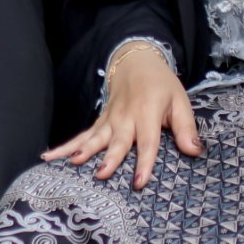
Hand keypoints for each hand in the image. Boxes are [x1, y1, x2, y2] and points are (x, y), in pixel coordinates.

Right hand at [42, 45, 203, 190]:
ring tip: (71, 163)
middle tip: (101, 174)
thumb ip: (187, 128)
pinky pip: (83, 135)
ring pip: (94, 137)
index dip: (144, 162)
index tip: (139, 182)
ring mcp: (109, 119)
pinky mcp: (100, 121)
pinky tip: (49, 156)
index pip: (147, 142)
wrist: (136, 61)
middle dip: (109, 158)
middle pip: (117, 141)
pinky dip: (66, 145)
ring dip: (83, 150)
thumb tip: (195, 151)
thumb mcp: (180, 101)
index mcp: (148, 113)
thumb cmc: (161, 85)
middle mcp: (126, 117)